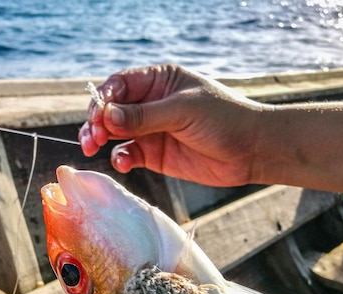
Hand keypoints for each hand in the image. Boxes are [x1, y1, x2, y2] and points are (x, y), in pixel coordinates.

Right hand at [79, 64, 265, 186]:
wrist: (251, 151)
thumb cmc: (224, 119)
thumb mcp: (183, 111)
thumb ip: (144, 115)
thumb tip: (107, 117)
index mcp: (158, 81)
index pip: (118, 85)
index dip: (103, 100)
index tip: (98, 118)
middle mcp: (150, 103)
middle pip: (110, 110)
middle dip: (96, 122)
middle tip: (91, 139)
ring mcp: (150, 129)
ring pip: (114, 133)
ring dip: (101, 140)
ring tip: (93, 148)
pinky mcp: (153, 154)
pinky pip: (127, 154)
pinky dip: (120, 159)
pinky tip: (124, 163)